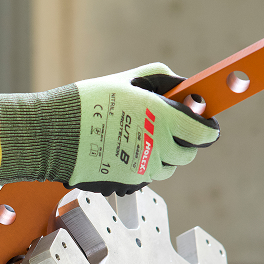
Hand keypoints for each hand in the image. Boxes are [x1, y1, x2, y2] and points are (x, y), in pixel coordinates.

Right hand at [0, 63, 218, 196]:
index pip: (204, 133)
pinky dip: (142, 167)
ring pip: (166, 169)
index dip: (207, 129)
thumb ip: (161, 81)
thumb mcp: (127, 81)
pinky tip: (123, 152)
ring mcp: (142, 170)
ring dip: (161, 157)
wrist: (56, 135)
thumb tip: (182, 89)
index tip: (204, 125)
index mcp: (163, 120)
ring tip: (139, 140)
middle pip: (187, 155)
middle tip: (166, 129)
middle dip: (182, 142)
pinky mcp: (127, 183)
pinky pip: (146, 177)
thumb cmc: (89, 104)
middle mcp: (157, 149)